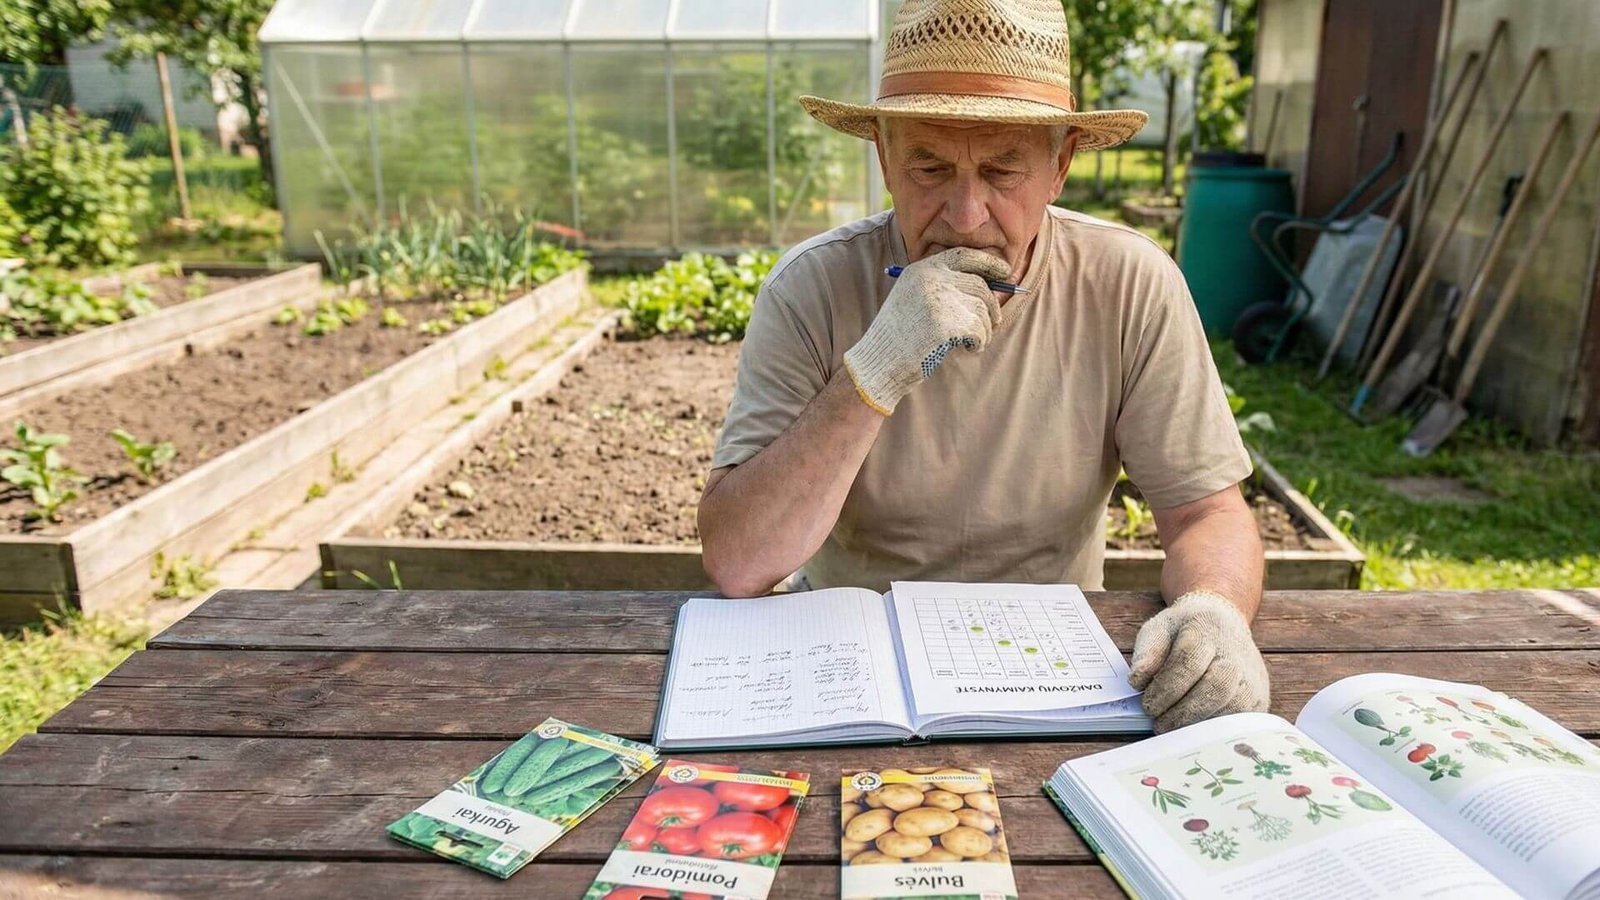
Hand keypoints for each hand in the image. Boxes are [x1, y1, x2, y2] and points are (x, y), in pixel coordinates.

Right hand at [843, 247, 1009, 414]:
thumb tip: (990, 285)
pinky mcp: (946, 323)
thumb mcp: (915, 296)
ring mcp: (939, 299)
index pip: (964, 255)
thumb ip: (944, 285)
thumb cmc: (901, 333)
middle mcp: (931, 278)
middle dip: (992, 307)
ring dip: (984, 329)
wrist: (880, 359)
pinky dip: (979, 342)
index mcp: (923, 268)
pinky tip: (968, 348)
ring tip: (972, 341)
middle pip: (980, 286)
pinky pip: (979, 330)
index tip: (1005, 272)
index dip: (989, 262)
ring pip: (982, 310)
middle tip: (994, 322)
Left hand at [1128, 591, 1269, 732]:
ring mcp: (1252, 677)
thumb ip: (1146, 654)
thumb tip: (1137, 682)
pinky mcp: (1259, 698)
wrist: (1222, 624)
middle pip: (1215, 687)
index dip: (1166, 688)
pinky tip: (1194, 732)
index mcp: (1206, 628)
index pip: (1188, 662)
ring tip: (1174, 729)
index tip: (1148, 706)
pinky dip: (1214, 730)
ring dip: (1198, 724)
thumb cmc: (1184, 631)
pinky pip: (1239, 721)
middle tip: (1159, 724)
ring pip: (1231, 707)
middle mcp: (1235, 653)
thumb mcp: (1158, 630)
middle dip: (1183, 711)